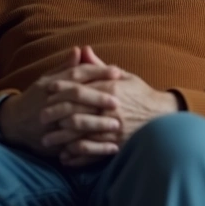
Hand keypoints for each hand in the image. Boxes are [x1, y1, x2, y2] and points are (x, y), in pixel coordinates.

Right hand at [0, 47, 116, 156]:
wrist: (12, 124)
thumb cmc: (36, 98)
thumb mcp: (47, 80)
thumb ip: (66, 68)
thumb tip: (81, 49)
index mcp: (51, 85)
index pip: (76, 74)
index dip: (97, 72)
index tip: (117, 72)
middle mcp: (49, 102)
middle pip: (75, 96)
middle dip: (98, 98)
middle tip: (119, 101)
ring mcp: (49, 123)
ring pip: (73, 121)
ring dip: (96, 124)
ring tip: (117, 125)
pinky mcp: (52, 142)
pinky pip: (73, 145)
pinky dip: (93, 149)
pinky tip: (111, 149)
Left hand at [39, 47, 179, 165]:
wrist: (164, 117)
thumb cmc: (141, 95)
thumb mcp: (124, 76)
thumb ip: (98, 67)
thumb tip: (82, 50)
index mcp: (111, 89)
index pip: (78, 87)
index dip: (60, 87)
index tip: (47, 89)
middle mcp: (110, 108)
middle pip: (73, 111)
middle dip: (54, 114)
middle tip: (40, 117)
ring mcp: (113, 128)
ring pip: (78, 133)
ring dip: (60, 137)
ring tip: (47, 140)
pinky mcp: (116, 145)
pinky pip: (90, 151)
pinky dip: (75, 155)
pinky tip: (64, 156)